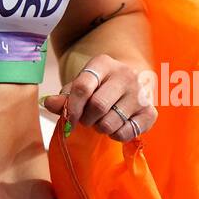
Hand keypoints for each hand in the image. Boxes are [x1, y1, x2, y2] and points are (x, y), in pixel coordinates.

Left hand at [42, 54, 156, 141]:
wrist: (131, 82)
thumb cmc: (100, 86)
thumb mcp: (81, 85)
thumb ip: (65, 96)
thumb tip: (49, 103)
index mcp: (103, 63)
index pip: (83, 86)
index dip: (72, 107)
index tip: (69, 119)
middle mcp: (125, 74)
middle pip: (97, 106)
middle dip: (87, 119)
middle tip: (87, 120)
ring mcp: (141, 93)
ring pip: (111, 122)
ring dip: (100, 128)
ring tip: (101, 121)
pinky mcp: (150, 111)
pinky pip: (126, 133)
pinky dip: (116, 135)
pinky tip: (115, 126)